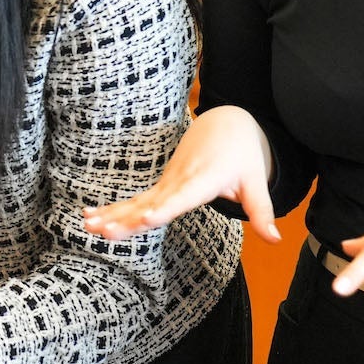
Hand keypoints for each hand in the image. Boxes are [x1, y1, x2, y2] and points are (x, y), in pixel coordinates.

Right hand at [82, 106, 280, 242]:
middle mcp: (179, 181)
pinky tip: (89, 217)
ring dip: (111, 214)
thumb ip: (261, 212)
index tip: (147, 217)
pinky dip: (111, 208)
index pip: (182, 197)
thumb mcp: (255, 182)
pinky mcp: (160, 185)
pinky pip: (134, 199)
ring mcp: (166, 182)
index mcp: (203, 179)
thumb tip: (276, 240)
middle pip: (150, 202)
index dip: (165, 207)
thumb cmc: (241, 154)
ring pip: (136, 201)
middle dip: (126, 218)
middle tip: (104, 231)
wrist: (225, 123)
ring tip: (87, 226)